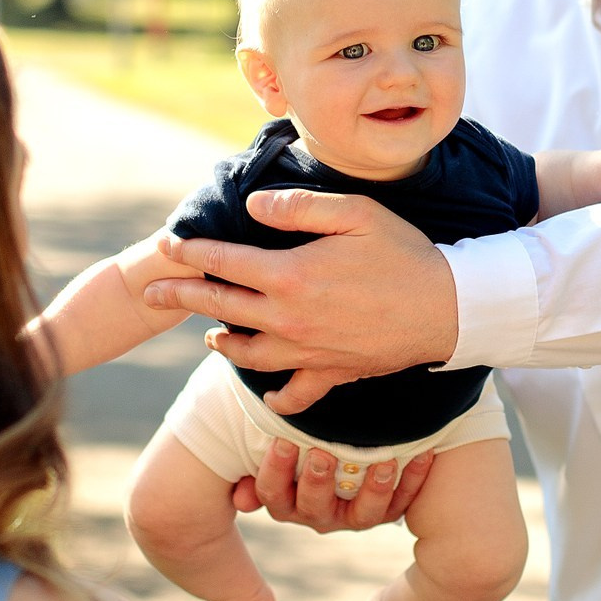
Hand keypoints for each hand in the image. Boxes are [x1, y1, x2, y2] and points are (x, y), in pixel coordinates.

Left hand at [144, 188, 460, 414]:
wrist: (449, 309)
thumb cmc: (405, 253)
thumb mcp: (355, 213)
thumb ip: (299, 208)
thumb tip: (254, 206)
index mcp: (290, 275)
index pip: (225, 262)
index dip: (191, 253)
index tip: (167, 246)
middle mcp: (289, 319)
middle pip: (221, 307)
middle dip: (182, 296)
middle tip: (151, 292)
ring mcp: (308, 352)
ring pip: (247, 354)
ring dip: (221, 343)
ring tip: (207, 336)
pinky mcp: (332, 373)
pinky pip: (293, 393)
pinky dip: (274, 395)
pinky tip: (265, 390)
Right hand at [229, 438, 435, 533]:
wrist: (345, 459)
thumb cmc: (298, 447)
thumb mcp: (274, 458)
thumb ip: (254, 471)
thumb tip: (240, 499)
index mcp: (285, 502)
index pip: (273, 493)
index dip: (275, 471)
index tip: (281, 441)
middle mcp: (317, 515)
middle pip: (314, 505)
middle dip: (317, 479)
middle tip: (321, 453)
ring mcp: (353, 517)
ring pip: (363, 514)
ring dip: (374, 488)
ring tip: (383, 461)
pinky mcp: (385, 513)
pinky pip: (401, 502)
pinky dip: (413, 480)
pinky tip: (423, 454)